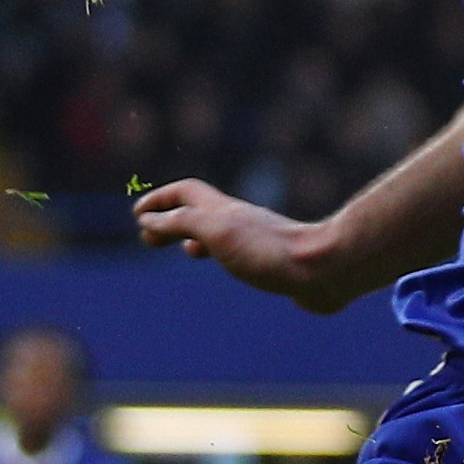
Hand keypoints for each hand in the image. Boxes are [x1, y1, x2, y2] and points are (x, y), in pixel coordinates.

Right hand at [134, 178, 346, 310]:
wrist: (325, 270)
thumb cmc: (269, 251)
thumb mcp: (216, 231)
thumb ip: (180, 222)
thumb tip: (149, 220)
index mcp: (224, 211)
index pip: (186, 193)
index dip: (160, 199)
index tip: (138, 213)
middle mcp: (241, 222)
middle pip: (200, 212)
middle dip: (172, 220)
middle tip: (149, 238)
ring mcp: (260, 242)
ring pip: (222, 233)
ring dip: (198, 238)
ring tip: (187, 251)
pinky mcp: (277, 263)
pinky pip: (243, 255)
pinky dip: (225, 257)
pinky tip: (231, 267)